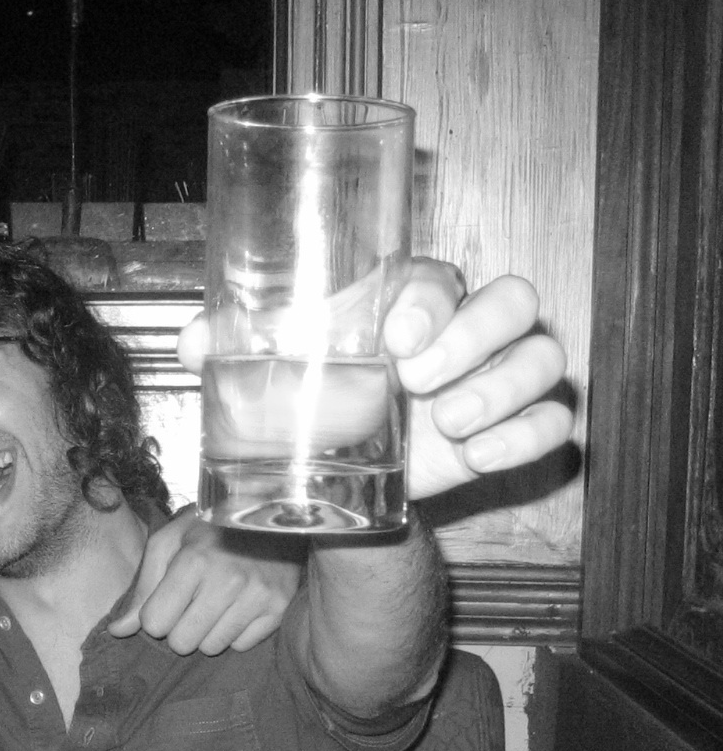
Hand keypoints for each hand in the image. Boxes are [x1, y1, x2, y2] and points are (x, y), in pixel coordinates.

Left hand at [110, 510, 302, 653]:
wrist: (269, 512)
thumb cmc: (210, 527)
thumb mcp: (168, 542)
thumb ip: (142, 587)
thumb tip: (118, 631)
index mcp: (194, 561)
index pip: (155, 624)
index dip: (155, 614)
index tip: (166, 598)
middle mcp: (228, 581)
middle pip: (182, 643)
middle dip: (179, 627)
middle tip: (190, 602)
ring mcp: (258, 596)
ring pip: (212, 648)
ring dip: (206, 630)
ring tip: (215, 601)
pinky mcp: (279, 608)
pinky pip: (241, 645)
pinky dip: (234, 631)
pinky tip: (237, 605)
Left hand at [180, 260, 572, 500]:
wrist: (343, 475)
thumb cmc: (318, 399)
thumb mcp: (275, 373)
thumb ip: (235, 348)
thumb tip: (195, 342)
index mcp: (410, 301)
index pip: (442, 275)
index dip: (431, 300)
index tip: (397, 337)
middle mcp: (466, 329)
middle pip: (514, 301)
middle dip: (475, 337)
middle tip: (419, 378)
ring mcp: (498, 378)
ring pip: (542, 358)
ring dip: (502, 390)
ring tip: (448, 422)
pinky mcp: (515, 429)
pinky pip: (555, 421)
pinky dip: (527, 436)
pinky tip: (480, 454)